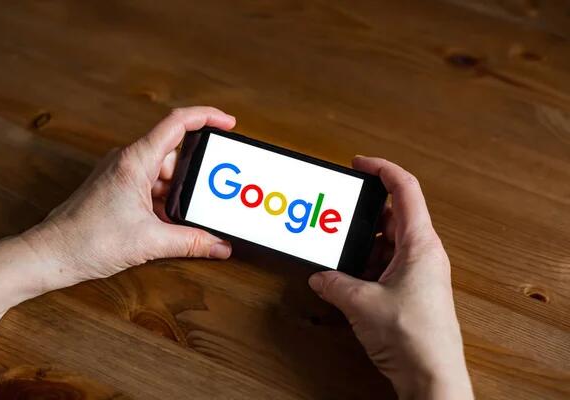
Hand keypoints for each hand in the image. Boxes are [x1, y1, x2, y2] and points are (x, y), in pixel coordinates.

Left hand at [22, 106, 234, 289]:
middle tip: (216, 190)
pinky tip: (175, 221)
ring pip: (163, 174)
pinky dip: (167, 201)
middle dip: (197, 174)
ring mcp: (122, 174)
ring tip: (196, 212)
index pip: (178, 124)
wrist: (50, 255)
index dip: (207, 118)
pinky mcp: (118, 189)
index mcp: (135, 161)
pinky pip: (151, 187)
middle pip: (175, 155)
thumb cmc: (86, 241)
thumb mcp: (149, 241)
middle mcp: (128, 161)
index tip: (228, 124)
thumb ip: (191, 242)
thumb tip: (220, 245)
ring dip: (181, 192)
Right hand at [308, 157, 472, 399]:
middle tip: (335, 216)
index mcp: (420, 244)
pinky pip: (385, 266)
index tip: (359, 164)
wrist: (431, 377)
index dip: (382, 169)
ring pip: (385, 244)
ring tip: (336, 253)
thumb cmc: (412, 336)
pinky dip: (365, 267)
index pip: (405, 189)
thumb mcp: (361, 303)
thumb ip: (334, 283)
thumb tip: (320, 276)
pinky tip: (345, 280)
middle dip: (361, 217)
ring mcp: (418, 273)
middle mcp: (422, 254)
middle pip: (391, 217)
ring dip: (361, 247)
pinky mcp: (411, 291)